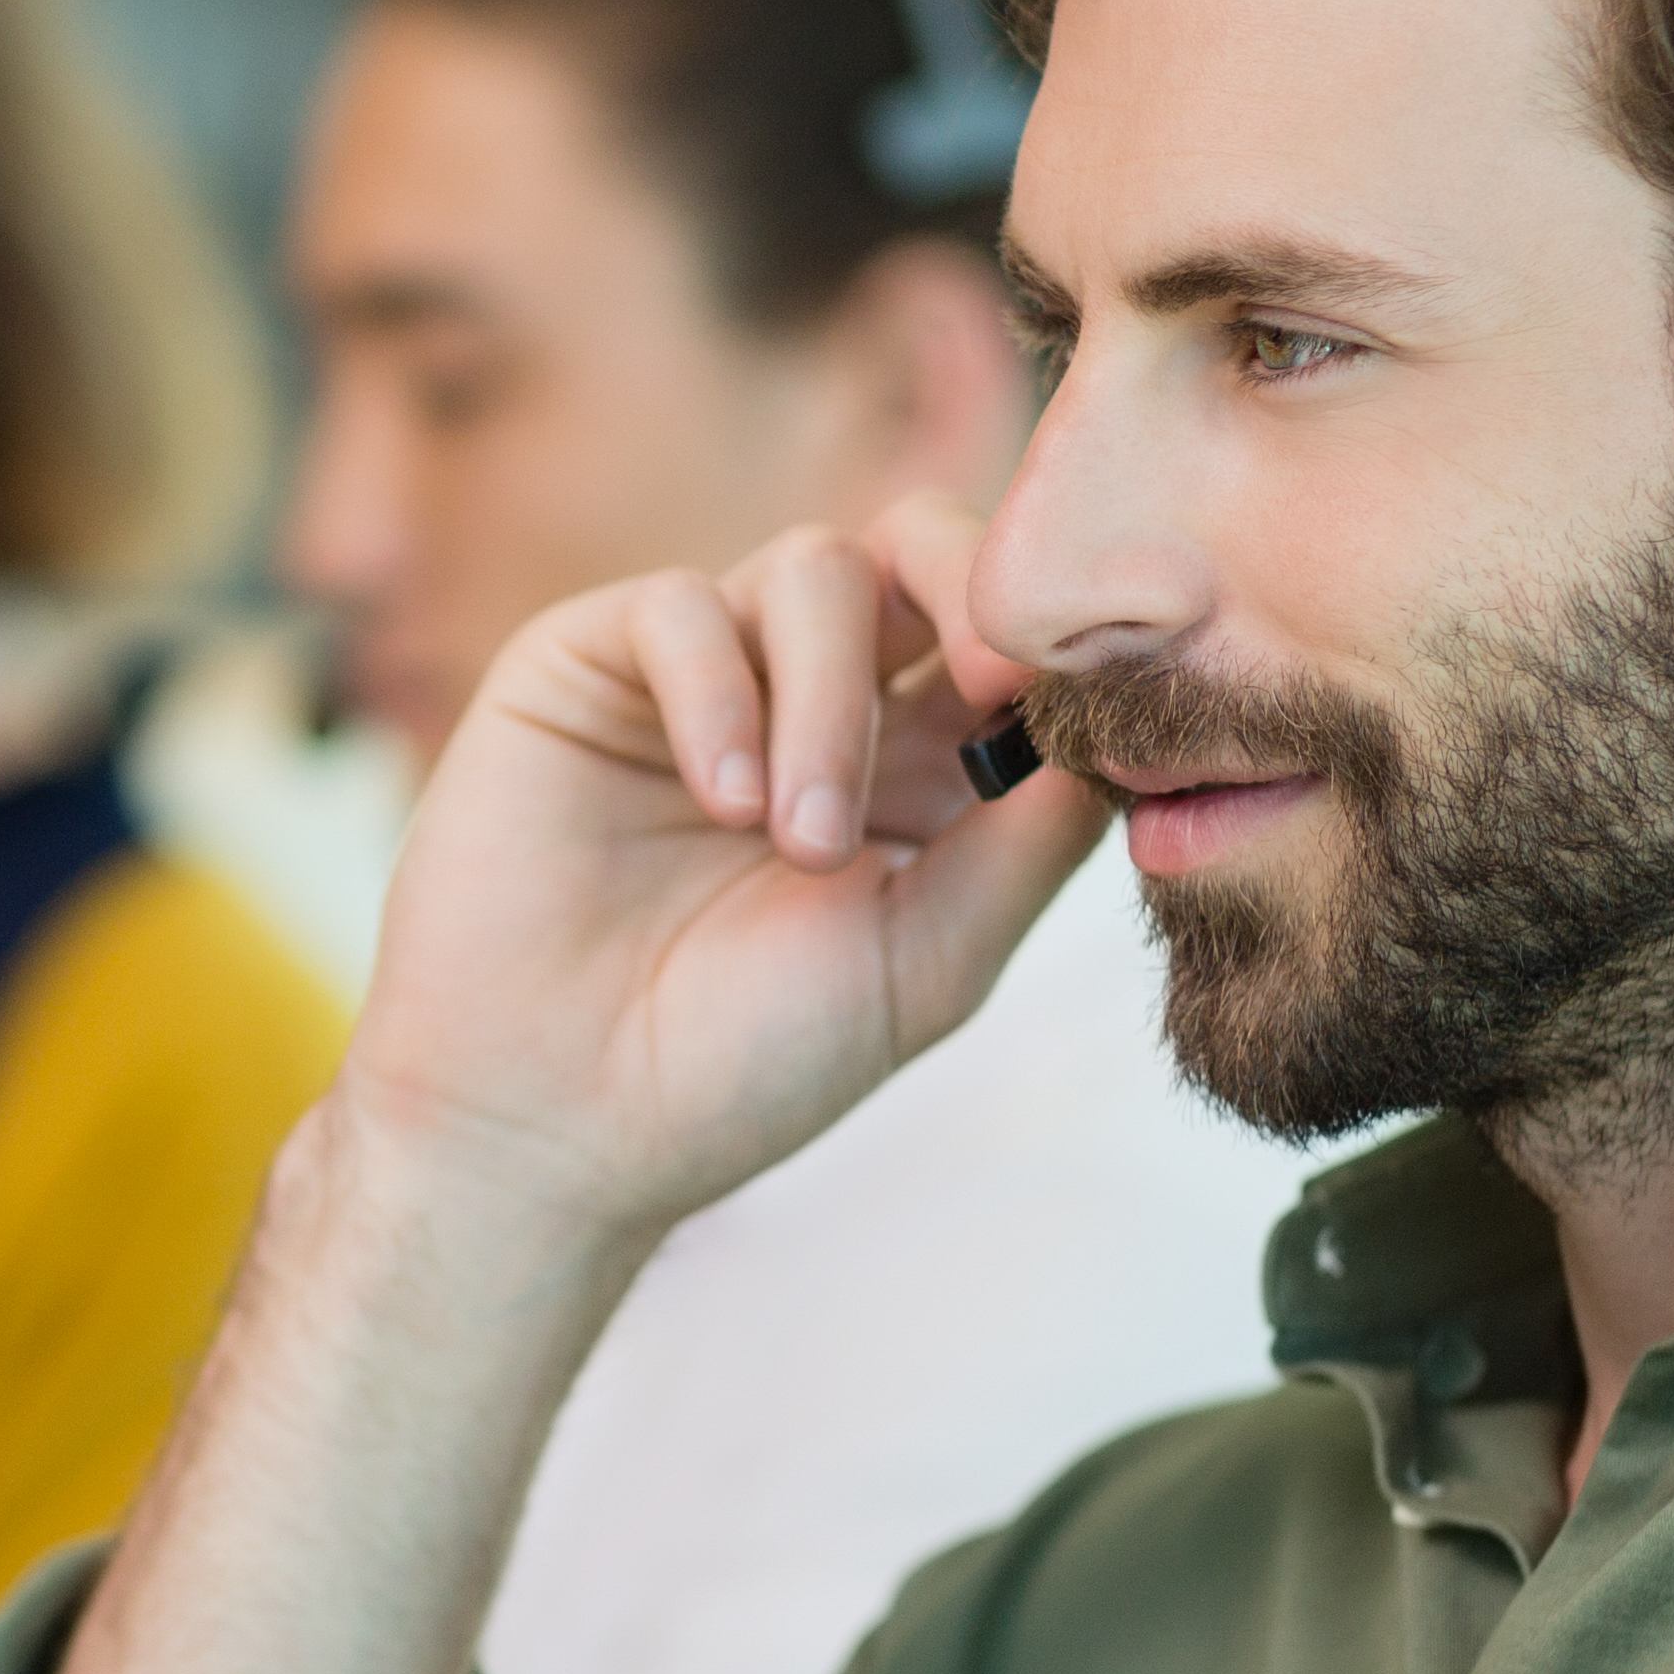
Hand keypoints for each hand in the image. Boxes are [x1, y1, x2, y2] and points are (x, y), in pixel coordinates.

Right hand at [342, 496, 1105, 1247]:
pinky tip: (721, 799)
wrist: (548, 1124)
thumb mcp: (926, 962)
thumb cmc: (736, 1067)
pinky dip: (719, 691)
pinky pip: (679, 607)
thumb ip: (1027, 843)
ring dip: (830, 699)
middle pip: (919, 549)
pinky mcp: (586, 665)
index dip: (1050, 647)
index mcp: (908, 769)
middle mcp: (810, 700)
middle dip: (970, 587)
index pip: (1000, 643)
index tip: (1081, 705)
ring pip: (812, 569)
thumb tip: (1125, 731)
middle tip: (991, 679)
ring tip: (800, 842)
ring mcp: (701, 675)